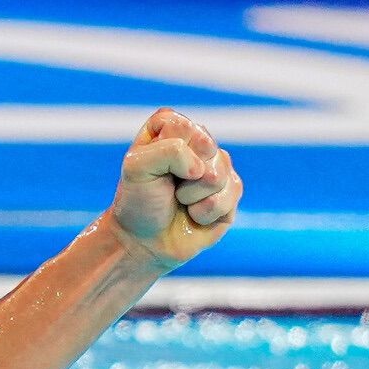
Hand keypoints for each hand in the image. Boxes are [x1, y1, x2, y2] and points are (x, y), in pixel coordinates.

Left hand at [109, 108, 242, 270]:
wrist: (145, 243)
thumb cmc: (139, 202)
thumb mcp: (137, 168)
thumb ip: (169, 151)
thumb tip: (203, 169)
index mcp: (171, 128)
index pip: (182, 126)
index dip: (169, 151)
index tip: (155, 169)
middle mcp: (197, 143)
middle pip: (206, 146)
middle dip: (183, 174)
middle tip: (169, 187)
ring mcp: (217, 166)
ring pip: (219, 172)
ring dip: (193, 195)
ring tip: (180, 201)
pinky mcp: (231, 191)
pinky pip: (231, 193)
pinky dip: (206, 211)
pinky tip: (194, 215)